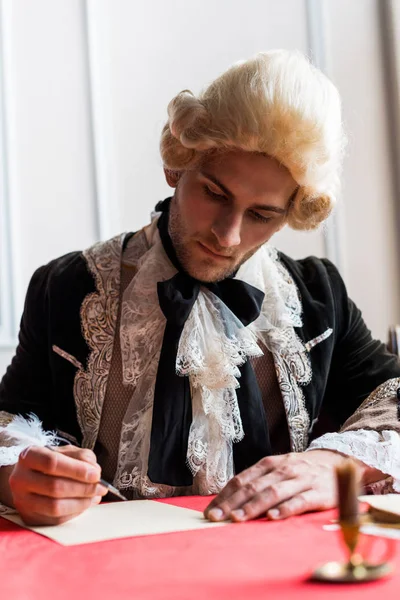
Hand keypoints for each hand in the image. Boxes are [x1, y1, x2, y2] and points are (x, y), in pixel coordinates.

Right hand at [9, 445, 107, 525]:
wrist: (30, 477)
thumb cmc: (51, 462)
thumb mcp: (66, 451)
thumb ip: (82, 457)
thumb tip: (94, 471)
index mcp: (28, 456)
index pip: (52, 463)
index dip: (77, 470)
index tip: (96, 474)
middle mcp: (20, 479)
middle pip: (55, 487)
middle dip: (84, 488)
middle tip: (101, 487)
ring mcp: (22, 501)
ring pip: (55, 507)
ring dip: (82, 503)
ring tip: (96, 496)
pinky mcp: (29, 518)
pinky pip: (56, 520)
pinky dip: (76, 512)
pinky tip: (86, 503)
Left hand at [204, 450, 360, 522]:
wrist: (340, 464)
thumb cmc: (303, 472)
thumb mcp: (279, 470)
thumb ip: (259, 482)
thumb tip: (230, 500)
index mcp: (270, 464)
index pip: (242, 479)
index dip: (225, 495)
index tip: (211, 510)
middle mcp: (284, 469)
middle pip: (253, 486)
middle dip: (232, 503)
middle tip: (217, 517)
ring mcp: (301, 480)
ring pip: (273, 492)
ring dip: (253, 506)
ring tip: (238, 519)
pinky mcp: (319, 493)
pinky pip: (300, 501)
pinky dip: (285, 509)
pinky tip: (273, 517)